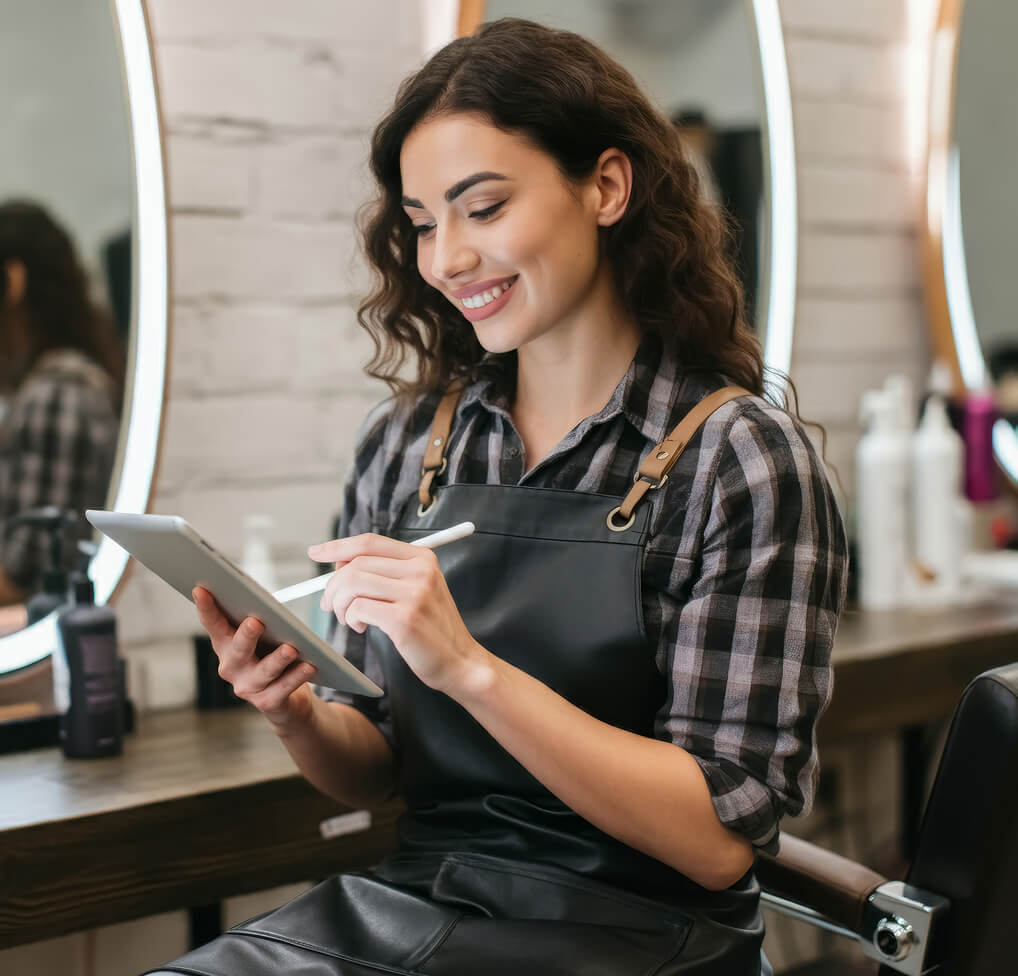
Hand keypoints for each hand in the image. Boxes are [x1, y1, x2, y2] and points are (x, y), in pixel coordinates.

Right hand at [193, 585, 317, 732]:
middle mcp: (231, 667)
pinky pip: (284, 687)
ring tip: (291, 648)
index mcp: (226, 645)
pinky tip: (309, 665)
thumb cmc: (272, 656)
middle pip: (239, 649)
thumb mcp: (263, 636)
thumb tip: (264, 601)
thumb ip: (258, 619)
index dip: (206, 608)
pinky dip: (297, 676)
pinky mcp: (268, 702)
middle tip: (256, 622)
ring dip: (278, 658)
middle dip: (247, 635)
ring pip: (264, 671)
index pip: (213, 625)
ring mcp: (248, 687)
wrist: (288, 700)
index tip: (201, 589)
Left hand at [307, 533, 488, 696]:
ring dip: (340, 604)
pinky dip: (351, 618)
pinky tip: (360, 627)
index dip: (337, 546)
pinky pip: (359, 608)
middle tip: (331, 605)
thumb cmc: (431, 628)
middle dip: (333, 586)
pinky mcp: (405, 618)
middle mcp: (420, 570)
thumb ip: (385, 573)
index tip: (316, 552)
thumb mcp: (415, 590)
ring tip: (349, 619)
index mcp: (422, 557)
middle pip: (356, 564)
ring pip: (352, 584)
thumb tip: (339, 563)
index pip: (369, 542)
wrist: (460, 661)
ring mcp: (414, 593)